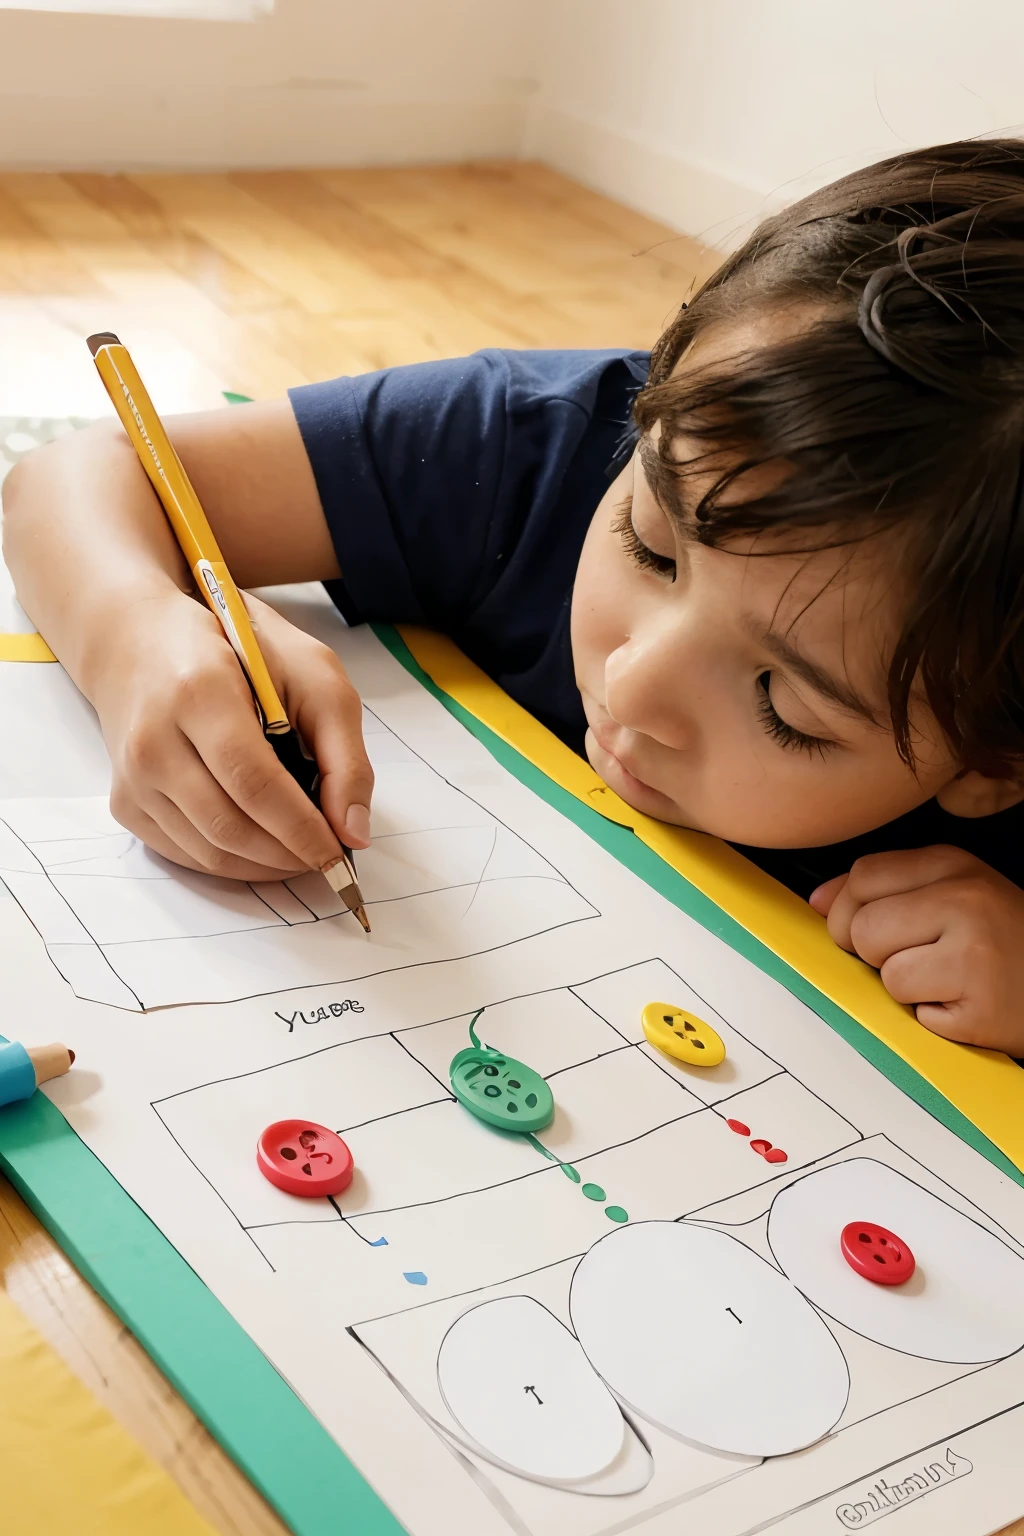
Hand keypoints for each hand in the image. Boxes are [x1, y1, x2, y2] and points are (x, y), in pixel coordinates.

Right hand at [92, 589, 372, 881]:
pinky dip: (231, 863)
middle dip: (287, 855)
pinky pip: (183, 854)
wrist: (146, 638)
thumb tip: (353, 833)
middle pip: (228, 826)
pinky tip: (262, 849)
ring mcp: (132, 775)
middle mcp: (152, 738)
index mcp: (200, 691)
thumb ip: (344, 754)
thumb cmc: (240, 650)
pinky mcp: (125, 801)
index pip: (254, 783)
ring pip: (206, 852)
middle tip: (327, 859)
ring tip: (301, 855)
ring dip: (263, 867)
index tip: (339, 854)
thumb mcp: (315, 676)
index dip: (300, 829)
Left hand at [809, 847, 1023, 1053]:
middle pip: (862, 927)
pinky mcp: (979, 1007)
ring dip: (905, 988)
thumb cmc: (1002, 942)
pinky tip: (960, 1004)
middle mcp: (966, 901)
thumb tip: (818, 901)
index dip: (849, 909)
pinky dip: (929, 1018)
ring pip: (885, 973)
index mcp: (954, 865)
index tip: (869, 927)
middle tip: (920, 958)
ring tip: (944, 980)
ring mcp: (975, 954)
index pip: (862, 876)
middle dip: (876, 953)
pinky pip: (913, 1014)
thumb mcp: (951, 894)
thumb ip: (883, 889)